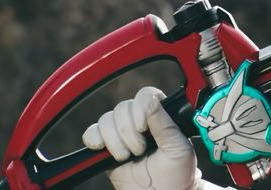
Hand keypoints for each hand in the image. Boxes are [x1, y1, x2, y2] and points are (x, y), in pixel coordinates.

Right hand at [82, 86, 223, 189]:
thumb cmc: (177, 173)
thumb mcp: (178, 148)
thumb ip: (165, 124)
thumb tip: (151, 100)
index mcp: (160, 116)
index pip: (144, 96)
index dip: (141, 109)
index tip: (145, 129)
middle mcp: (139, 121)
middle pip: (122, 107)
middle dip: (129, 132)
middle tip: (141, 150)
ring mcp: (121, 134)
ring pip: (106, 120)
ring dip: (116, 141)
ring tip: (129, 156)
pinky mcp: (106, 148)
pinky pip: (91, 133)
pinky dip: (95, 140)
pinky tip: (108, 152)